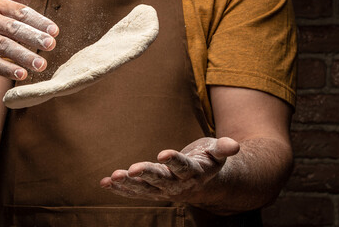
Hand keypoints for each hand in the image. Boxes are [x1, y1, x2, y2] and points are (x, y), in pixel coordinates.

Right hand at [0, 0, 58, 79]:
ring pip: (4, 46)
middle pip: (13, 28)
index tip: (55, 32)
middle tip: (51, 45)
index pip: (21, 12)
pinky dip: (8, 69)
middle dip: (34, 37)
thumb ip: (20, 0)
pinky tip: (22, 74)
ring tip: (41, 65)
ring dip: (24, 56)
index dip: (39, 22)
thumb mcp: (5, 14)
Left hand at [99, 137, 239, 202]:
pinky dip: (120, 189)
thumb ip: (223, 149)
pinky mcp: (153, 192)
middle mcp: (178, 185)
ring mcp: (164, 191)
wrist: (207, 184)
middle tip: (132, 169)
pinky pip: (135, 193)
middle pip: (161, 180)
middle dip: (146, 175)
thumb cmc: (210, 161)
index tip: (163, 153)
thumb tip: (234, 145)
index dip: (174, 161)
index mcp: (195, 173)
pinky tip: (105, 183)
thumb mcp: (218, 153)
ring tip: (113, 177)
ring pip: (145, 189)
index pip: (184, 167)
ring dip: (128, 183)